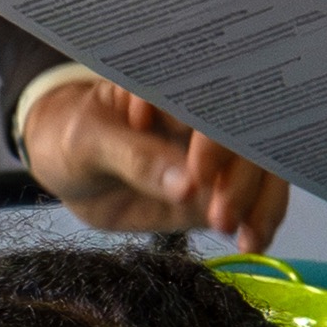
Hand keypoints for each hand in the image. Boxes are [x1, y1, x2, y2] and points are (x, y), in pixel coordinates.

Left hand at [17, 71, 285, 252]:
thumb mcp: (87, 141)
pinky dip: (259, 221)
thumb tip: (189, 185)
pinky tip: (254, 242)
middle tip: (221, 215)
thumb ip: (134, 158)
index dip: (216, 135)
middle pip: (248, 136)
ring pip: (261, 170)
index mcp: (172, 84)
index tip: (201, 172)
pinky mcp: (215, 188)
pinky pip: (250, 202)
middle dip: (244, 177)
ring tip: (247, 237)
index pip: (213, 99)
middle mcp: (202, 115)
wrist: (64, 169)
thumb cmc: (69, 136)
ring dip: (260, 203)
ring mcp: (214, 154)